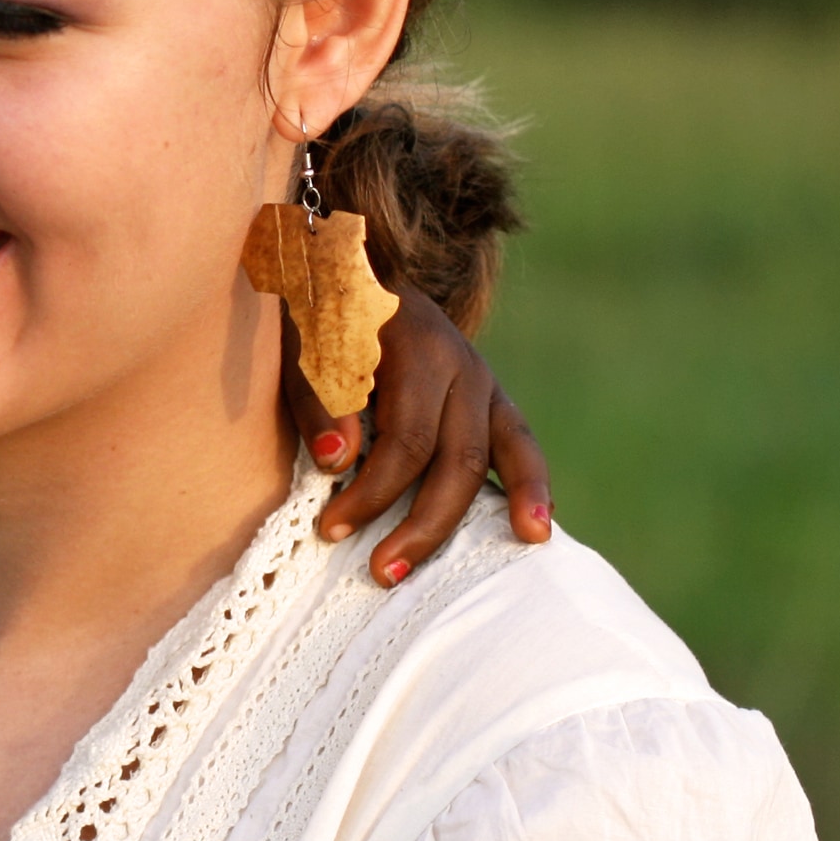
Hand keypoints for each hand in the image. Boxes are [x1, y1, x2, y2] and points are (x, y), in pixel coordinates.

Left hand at [279, 284, 551, 585]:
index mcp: (415, 347)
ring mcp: (483, 380)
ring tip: (480, 565)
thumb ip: (318, 401)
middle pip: (455, 459)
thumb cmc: (320, 316)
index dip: (371, 492)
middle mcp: (461, 364)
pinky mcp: (492, 397)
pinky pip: (520, 445)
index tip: (330, 529)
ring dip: (481, 514)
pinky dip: (532, 485)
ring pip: (494, 457)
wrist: (355, 267)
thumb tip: (337, 462)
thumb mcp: (303, 346)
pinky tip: (536, 529)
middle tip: (382, 573)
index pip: (406, 439)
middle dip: (421, 523)